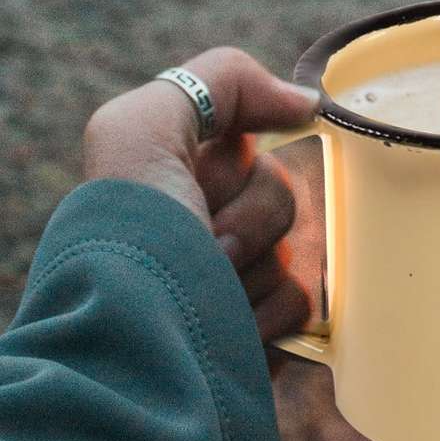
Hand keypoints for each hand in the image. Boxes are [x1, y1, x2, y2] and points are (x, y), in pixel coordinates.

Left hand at [83, 47, 320, 345]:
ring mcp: (237, 279)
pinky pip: (305, 303)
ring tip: (208, 293)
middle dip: (249, 218)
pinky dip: (268, 317)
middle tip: (205, 240)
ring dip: (254, 272)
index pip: (249, 143)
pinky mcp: (263, 329)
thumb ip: (219, 82)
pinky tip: (228, 327)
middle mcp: (206, 222)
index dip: (238, 162)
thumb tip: (307, 101)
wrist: (138, 358)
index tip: (208, 179)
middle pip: (281, 192)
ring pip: (298, 248)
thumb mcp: (138, 131)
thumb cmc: (131, 242)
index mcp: (176, 175)